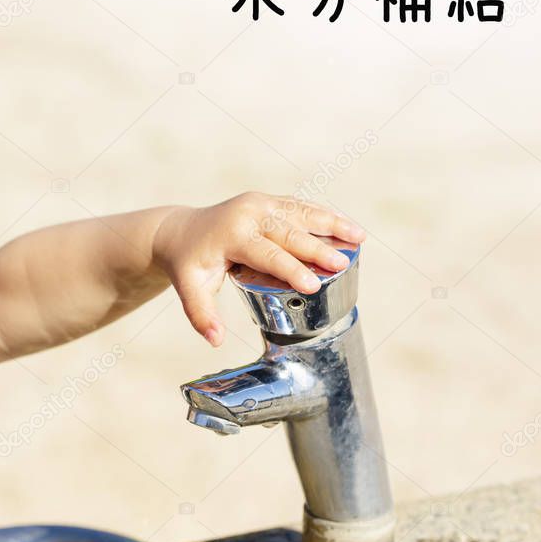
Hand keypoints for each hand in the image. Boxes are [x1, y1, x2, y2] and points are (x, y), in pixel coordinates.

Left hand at [152, 192, 364, 346]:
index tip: (312, 285)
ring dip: (332, 224)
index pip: (267, 254)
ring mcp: (260, 202)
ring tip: (359, 237)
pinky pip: (300, 206)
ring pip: (301, 213)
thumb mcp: (190, 288)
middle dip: (318, 248)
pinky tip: (347, 226)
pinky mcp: (268, 200)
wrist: (181, 230)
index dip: (291, 270)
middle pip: (290, 233)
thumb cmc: (189, 263)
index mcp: (232, 235)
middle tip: (343, 263)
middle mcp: (248, 213)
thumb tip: (215, 340)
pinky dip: (325, 216)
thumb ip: (201, 314)